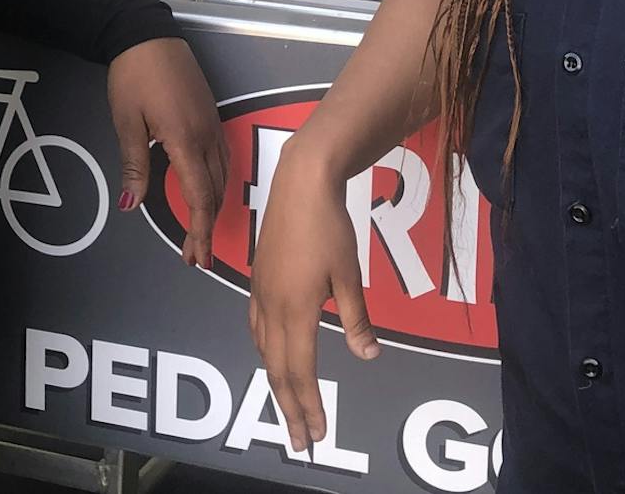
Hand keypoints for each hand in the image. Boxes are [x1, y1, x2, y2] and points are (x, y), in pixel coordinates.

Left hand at [105, 37, 226, 266]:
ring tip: (200, 230)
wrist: (148, 35)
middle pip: (215, 191)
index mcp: (185, 141)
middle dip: (206, 226)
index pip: (199, 197)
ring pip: (223, 175)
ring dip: (213, 206)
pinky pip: (223, 157)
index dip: (199, 230)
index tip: (195, 256)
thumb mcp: (127, 123)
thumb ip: (134, 166)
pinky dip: (218, 182)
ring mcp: (213, 124)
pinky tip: (209, 190)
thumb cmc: (133, 77)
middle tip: (193, 254)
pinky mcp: (212, 115)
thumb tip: (130, 205)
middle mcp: (206, 136)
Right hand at [248, 139, 378, 452]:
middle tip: (300, 440)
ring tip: (287, 408)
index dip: (309, 405)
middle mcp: (271, 307)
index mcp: (295, 310)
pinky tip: (271, 355)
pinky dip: (265, 353)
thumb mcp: (349, 274)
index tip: (317, 433)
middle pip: (277, 370)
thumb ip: (356, 318)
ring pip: (263, 351)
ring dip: (276, 384)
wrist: (300, 183)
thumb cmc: (329, 226)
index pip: (300, 371)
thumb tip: (368, 355)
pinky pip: (257, 328)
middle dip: (289, 408)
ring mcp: (260, 293)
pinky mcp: (258, 279)